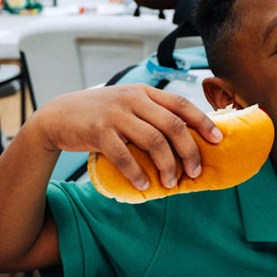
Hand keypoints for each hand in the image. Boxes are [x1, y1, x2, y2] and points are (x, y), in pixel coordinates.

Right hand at [32, 84, 221, 190]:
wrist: (59, 116)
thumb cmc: (98, 114)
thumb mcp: (126, 104)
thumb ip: (150, 113)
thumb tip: (184, 137)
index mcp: (144, 92)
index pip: (182, 104)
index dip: (203, 122)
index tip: (217, 139)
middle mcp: (133, 100)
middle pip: (173, 126)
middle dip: (189, 151)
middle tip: (195, 172)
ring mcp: (116, 115)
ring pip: (154, 141)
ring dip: (167, 166)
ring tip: (170, 182)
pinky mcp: (99, 132)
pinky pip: (125, 156)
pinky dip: (137, 173)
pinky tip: (143, 184)